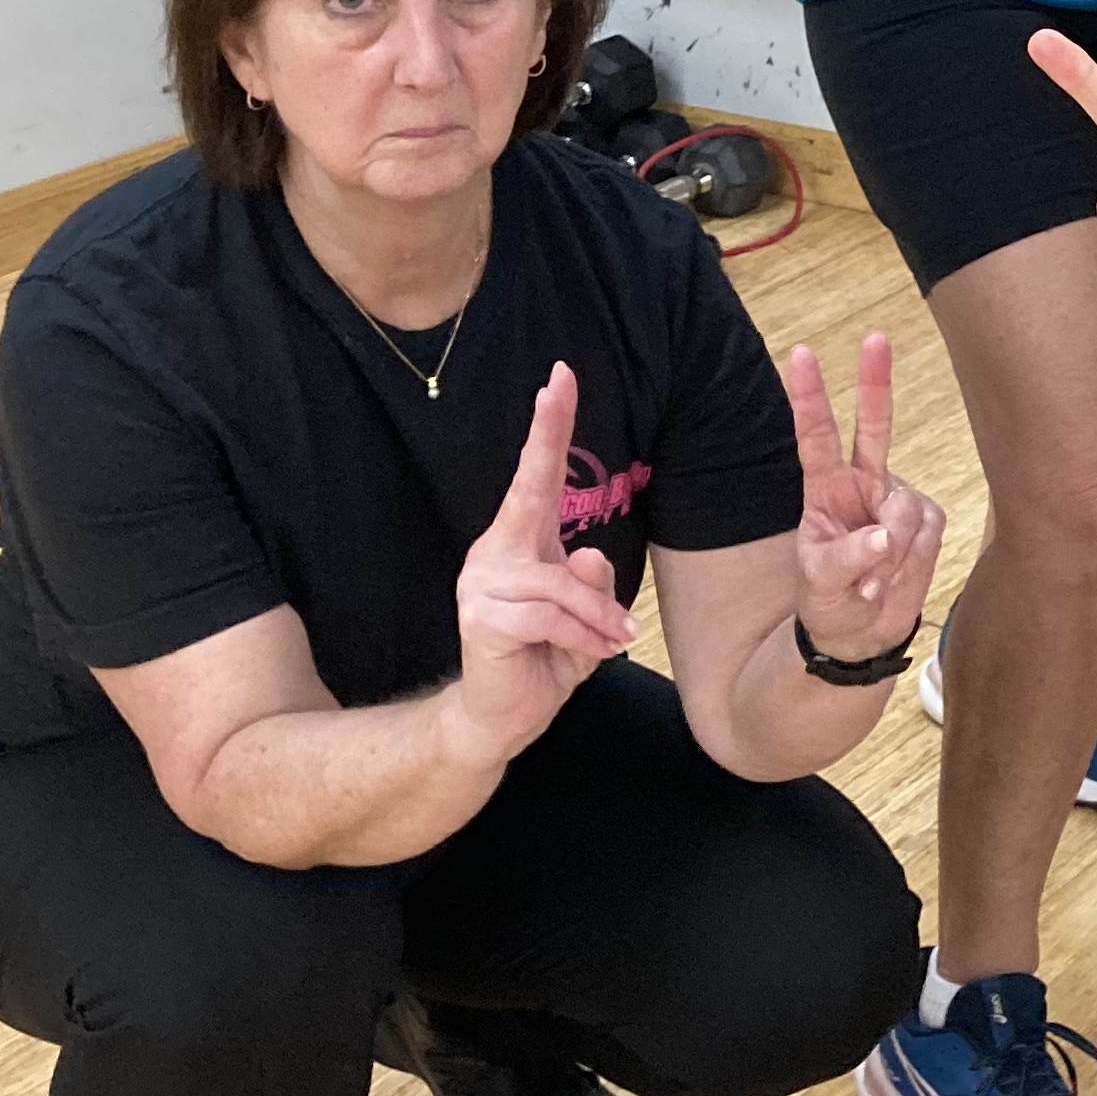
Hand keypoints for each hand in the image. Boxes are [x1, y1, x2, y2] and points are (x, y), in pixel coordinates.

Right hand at [449, 364, 636, 763]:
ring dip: (599, 615)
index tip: (559, 377)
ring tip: (617, 640)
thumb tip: (588, 553)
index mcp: (523, 541)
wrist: (502, 718)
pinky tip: (595, 654)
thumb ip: (594, 585)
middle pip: (529, 489)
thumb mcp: (589, 619)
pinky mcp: (479, 618)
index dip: (549, 428)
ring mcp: (481, 582)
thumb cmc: (548, 658)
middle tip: (558, 383)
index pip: (538, 477)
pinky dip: (582, 636)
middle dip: (546, 435)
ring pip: (559, 580)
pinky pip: (546, 615)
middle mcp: (495, 551)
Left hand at [780, 331, 945, 662]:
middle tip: (874, 337)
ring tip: (872, 584)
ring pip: (905, 512)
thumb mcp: (821, 586)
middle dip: (875, 382)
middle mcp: (864, 484)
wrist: (863, 635)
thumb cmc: (830, 602)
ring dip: (890, 556)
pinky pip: (926, 536)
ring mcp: (898, 501)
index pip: (816, 436)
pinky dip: (911, 564)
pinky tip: (895, 578)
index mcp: (825, 490)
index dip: (809, 396)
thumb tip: (884, 535)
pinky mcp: (928, 522)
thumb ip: (848, 559)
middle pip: (874, 427)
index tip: (800, 353)